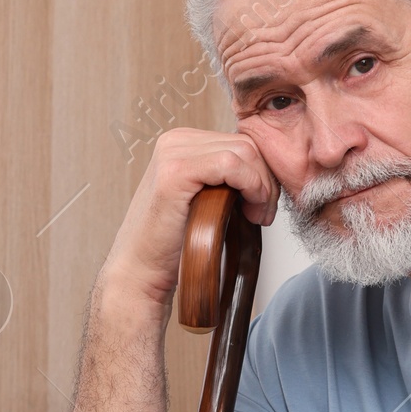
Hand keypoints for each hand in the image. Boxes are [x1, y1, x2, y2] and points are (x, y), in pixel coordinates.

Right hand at [102, 126, 277, 312]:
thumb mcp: (205, 199)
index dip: (262, 173)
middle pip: (246, 144)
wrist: (143, 270)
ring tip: (255, 216)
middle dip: (265, 180)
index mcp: (182, 143)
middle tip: (263, 214)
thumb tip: (268, 172)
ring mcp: (172, 153)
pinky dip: (250, 185)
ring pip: (243, 152)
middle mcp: (175, 141)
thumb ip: (226, 178)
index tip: (264, 205)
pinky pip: (231, 164)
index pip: (241, 141)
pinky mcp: (175, 171)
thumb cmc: (173, 242)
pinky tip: (248, 211)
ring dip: (261, 186)